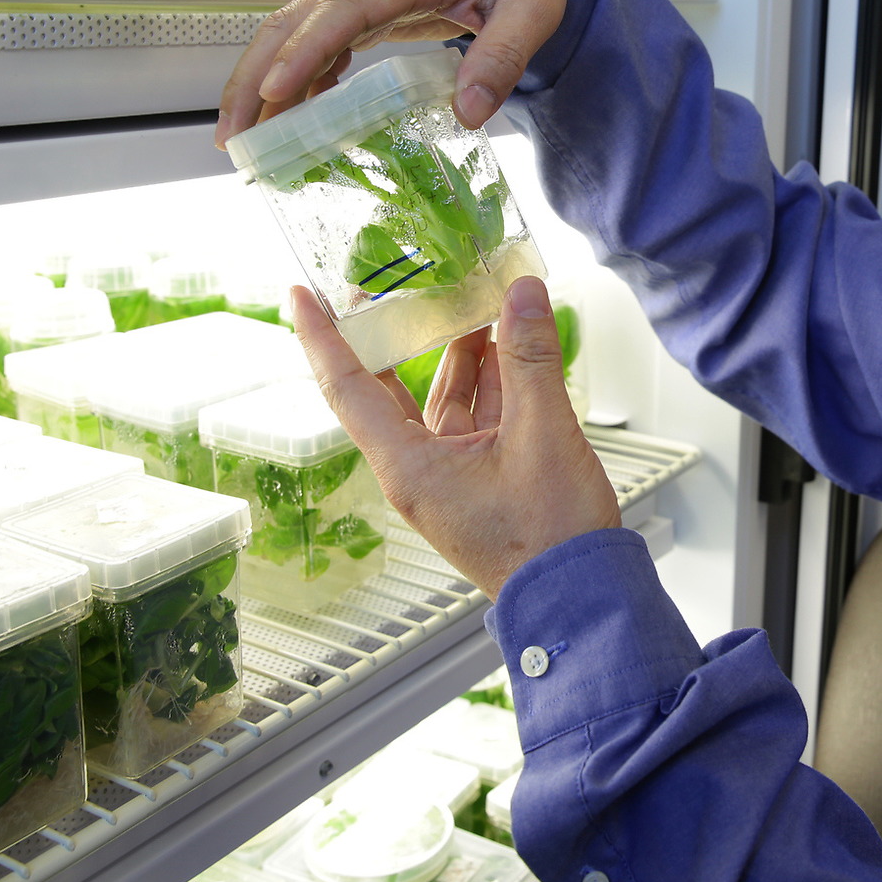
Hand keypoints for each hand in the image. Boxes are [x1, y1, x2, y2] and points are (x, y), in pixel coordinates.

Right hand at [216, 0, 569, 144]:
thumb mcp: (535, 9)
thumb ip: (504, 56)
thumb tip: (468, 114)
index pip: (344, 8)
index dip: (306, 50)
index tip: (275, 92)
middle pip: (296, 19)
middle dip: (256, 76)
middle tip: (233, 135)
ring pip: (296, 31)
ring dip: (264, 82)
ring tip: (245, 138)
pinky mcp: (367, 8)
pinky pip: (320, 41)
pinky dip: (298, 78)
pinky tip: (289, 117)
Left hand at [291, 278, 620, 597]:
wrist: (581, 597)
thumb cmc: (549, 538)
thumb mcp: (543, 435)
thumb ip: (531, 359)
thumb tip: (522, 293)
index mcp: (409, 466)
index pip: (348, 387)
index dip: (323, 337)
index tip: (301, 296)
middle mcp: (418, 469)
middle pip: (391, 387)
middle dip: (397, 334)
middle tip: (394, 284)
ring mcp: (450, 475)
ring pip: (442, 399)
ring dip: (459, 351)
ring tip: (475, 301)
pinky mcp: (482, 479)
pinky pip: (475, 417)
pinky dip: (491, 380)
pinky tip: (510, 347)